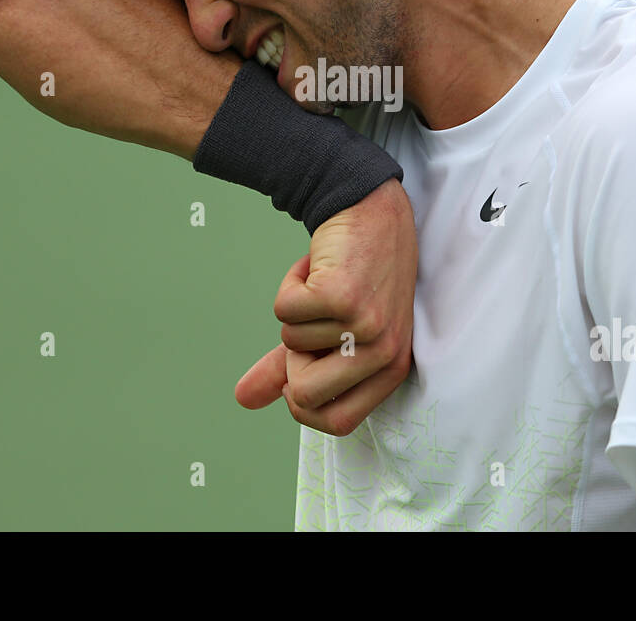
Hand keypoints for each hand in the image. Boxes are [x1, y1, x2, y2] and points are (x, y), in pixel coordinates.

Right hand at [235, 177, 417, 435]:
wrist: (369, 210)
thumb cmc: (355, 272)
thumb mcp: (330, 327)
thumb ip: (291, 367)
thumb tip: (244, 399)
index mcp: (391, 370)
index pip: (337, 424)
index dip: (304, 397)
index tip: (306, 362)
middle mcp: (385, 354)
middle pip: (305, 397)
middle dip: (293, 356)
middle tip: (316, 319)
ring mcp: (365, 326)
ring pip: (290, 342)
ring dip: (296, 307)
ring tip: (324, 282)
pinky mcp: (341, 297)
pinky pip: (284, 310)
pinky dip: (290, 284)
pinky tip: (318, 265)